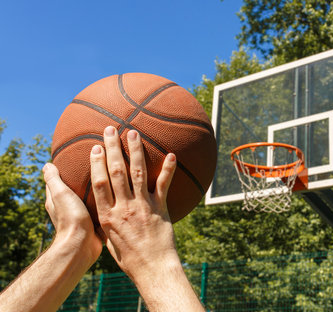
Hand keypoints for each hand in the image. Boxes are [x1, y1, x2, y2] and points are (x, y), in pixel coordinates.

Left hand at [43, 163, 101, 264]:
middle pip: (75, 189)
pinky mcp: (93, 223)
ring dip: (97, 191)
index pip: (58, 180)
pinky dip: (104, 201)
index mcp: (57, 200)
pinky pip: (99, 208)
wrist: (82, 245)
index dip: (64, 169)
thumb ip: (54, 179)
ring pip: (88, 199)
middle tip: (97, 166)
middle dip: (83, 179)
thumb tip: (46, 165)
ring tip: (110, 178)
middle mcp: (68, 207)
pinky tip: (115, 195)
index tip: (76, 158)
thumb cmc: (70, 218)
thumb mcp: (60, 194)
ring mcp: (81, 216)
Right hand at [89, 126, 178, 278]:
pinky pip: (164, 185)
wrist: (153, 268)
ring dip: (136, 151)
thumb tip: (104, 206)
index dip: (97, 163)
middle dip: (113, 149)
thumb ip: (107, 221)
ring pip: (138, 173)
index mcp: (107, 216)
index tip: (96, 147)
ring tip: (134, 134)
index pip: (99, 184)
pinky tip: (171, 154)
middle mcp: (124, 207)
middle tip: (111, 129)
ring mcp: (143, 206)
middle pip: (116, 172)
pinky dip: (168, 169)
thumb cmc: (130, 257)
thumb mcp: (109, 240)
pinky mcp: (160, 208)